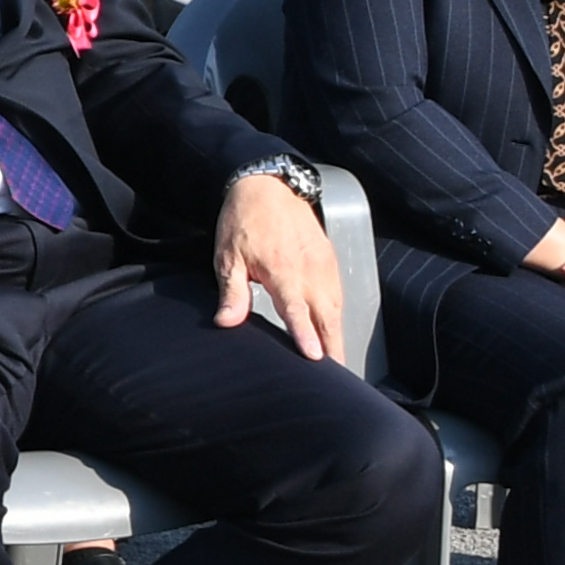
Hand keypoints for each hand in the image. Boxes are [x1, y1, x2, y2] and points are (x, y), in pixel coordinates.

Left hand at [206, 172, 348, 361]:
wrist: (268, 186)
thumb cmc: (243, 222)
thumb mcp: (229, 256)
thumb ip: (232, 292)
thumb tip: (226, 323)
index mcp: (283, 271)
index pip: (297, 311)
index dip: (306, 336)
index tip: (316, 359)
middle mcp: (309, 270)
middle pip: (326, 317)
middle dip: (332, 348)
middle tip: (337, 378)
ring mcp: (323, 265)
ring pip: (336, 308)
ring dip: (338, 336)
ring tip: (338, 364)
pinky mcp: (329, 259)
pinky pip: (337, 294)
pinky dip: (338, 316)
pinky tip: (334, 333)